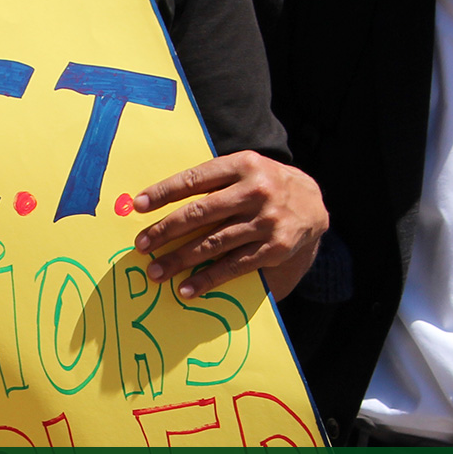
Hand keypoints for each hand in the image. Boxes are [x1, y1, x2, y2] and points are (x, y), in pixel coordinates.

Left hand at [132, 150, 326, 300]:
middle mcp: (256, 191)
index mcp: (243, 165)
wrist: (314, 203)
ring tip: (156, 272)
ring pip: (214, 243)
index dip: (164, 192)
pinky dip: (208, 279)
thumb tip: (160, 205)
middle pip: (201, 212)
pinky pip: (234, 266)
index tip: (138, 205)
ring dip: (180, 260)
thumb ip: (211, 183)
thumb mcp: (244, 171)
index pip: (195, 179)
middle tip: (142, 245)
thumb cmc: (264, 186)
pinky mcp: (275, 248)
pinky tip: (187, 288)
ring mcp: (267, 221)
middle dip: (166, 230)